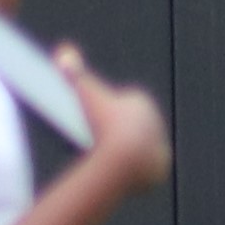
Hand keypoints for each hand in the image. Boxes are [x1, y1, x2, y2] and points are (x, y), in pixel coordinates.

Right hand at [61, 50, 171, 193]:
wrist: (123, 159)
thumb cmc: (103, 125)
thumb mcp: (86, 95)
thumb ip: (74, 72)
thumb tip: (64, 51)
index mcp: (140, 102)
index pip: (118, 108)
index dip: (103, 116)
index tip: (92, 124)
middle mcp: (154, 121)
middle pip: (128, 127)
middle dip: (116, 132)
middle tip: (96, 142)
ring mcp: (158, 144)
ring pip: (138, 146)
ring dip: (128, 150)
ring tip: (106, 158)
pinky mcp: (160, 166)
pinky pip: (146, 167)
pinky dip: (138, 169)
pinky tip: (124, 172)